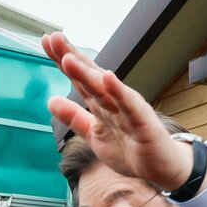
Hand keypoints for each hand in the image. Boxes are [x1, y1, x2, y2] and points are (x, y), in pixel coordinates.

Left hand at [41, 33, 204, 192]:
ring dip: (87, 73)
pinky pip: (129, 105)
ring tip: (68, 58)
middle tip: (53, 38)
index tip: (46, 41)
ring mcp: (128, 109)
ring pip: (104, 88)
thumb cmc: (130, 149)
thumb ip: (74, 117)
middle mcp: (114, 100)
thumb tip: (50, 101)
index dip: (62, 60)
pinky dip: (119, 91)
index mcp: (102, 102)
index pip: (79, 78)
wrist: (161, 169)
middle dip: (71, 57)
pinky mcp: (142, 122)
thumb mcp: (94, 134)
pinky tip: (108, 78)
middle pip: (90, 75)